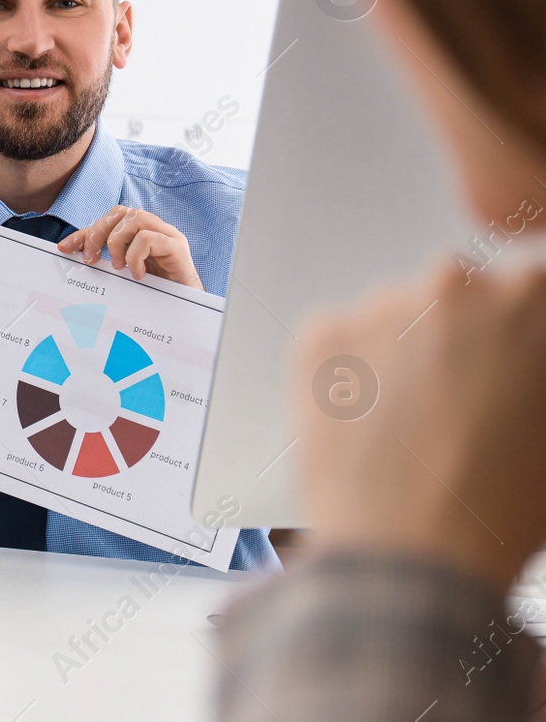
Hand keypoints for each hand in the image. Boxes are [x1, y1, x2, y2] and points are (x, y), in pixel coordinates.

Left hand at [58, 206, 202, 289]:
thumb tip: (74, 257)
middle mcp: (153, 229)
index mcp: (139, 234)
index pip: (107, 222)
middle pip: (120, 212)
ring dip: (117, 242)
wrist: (186, 309)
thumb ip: (105, 262)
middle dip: (98, 234)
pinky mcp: (177, 246)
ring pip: (134, 217)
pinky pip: (149, 237)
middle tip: (90, 259)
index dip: (83, 233)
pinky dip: (136, 255)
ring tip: (118, 266)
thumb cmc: (156, 292)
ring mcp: (167, 235)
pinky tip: (137, 274)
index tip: (63, 248)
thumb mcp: (123, 275)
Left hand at [295, 262, 545, 591]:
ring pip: (394, 316)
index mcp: (532, 302)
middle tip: (458, 399)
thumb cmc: (500, 509)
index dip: (514, 334)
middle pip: (458, 293)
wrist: (413, 557)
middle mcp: (454, 287)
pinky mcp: (320, 334)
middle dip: (457, 335)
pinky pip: (337, 341)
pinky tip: (365, 425)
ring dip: (400, 351)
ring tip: (407, 426)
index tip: (505, 364)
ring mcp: (382, 307)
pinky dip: (345, 371)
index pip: (527, 289)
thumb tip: (524, 371)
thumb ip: (539, 374)